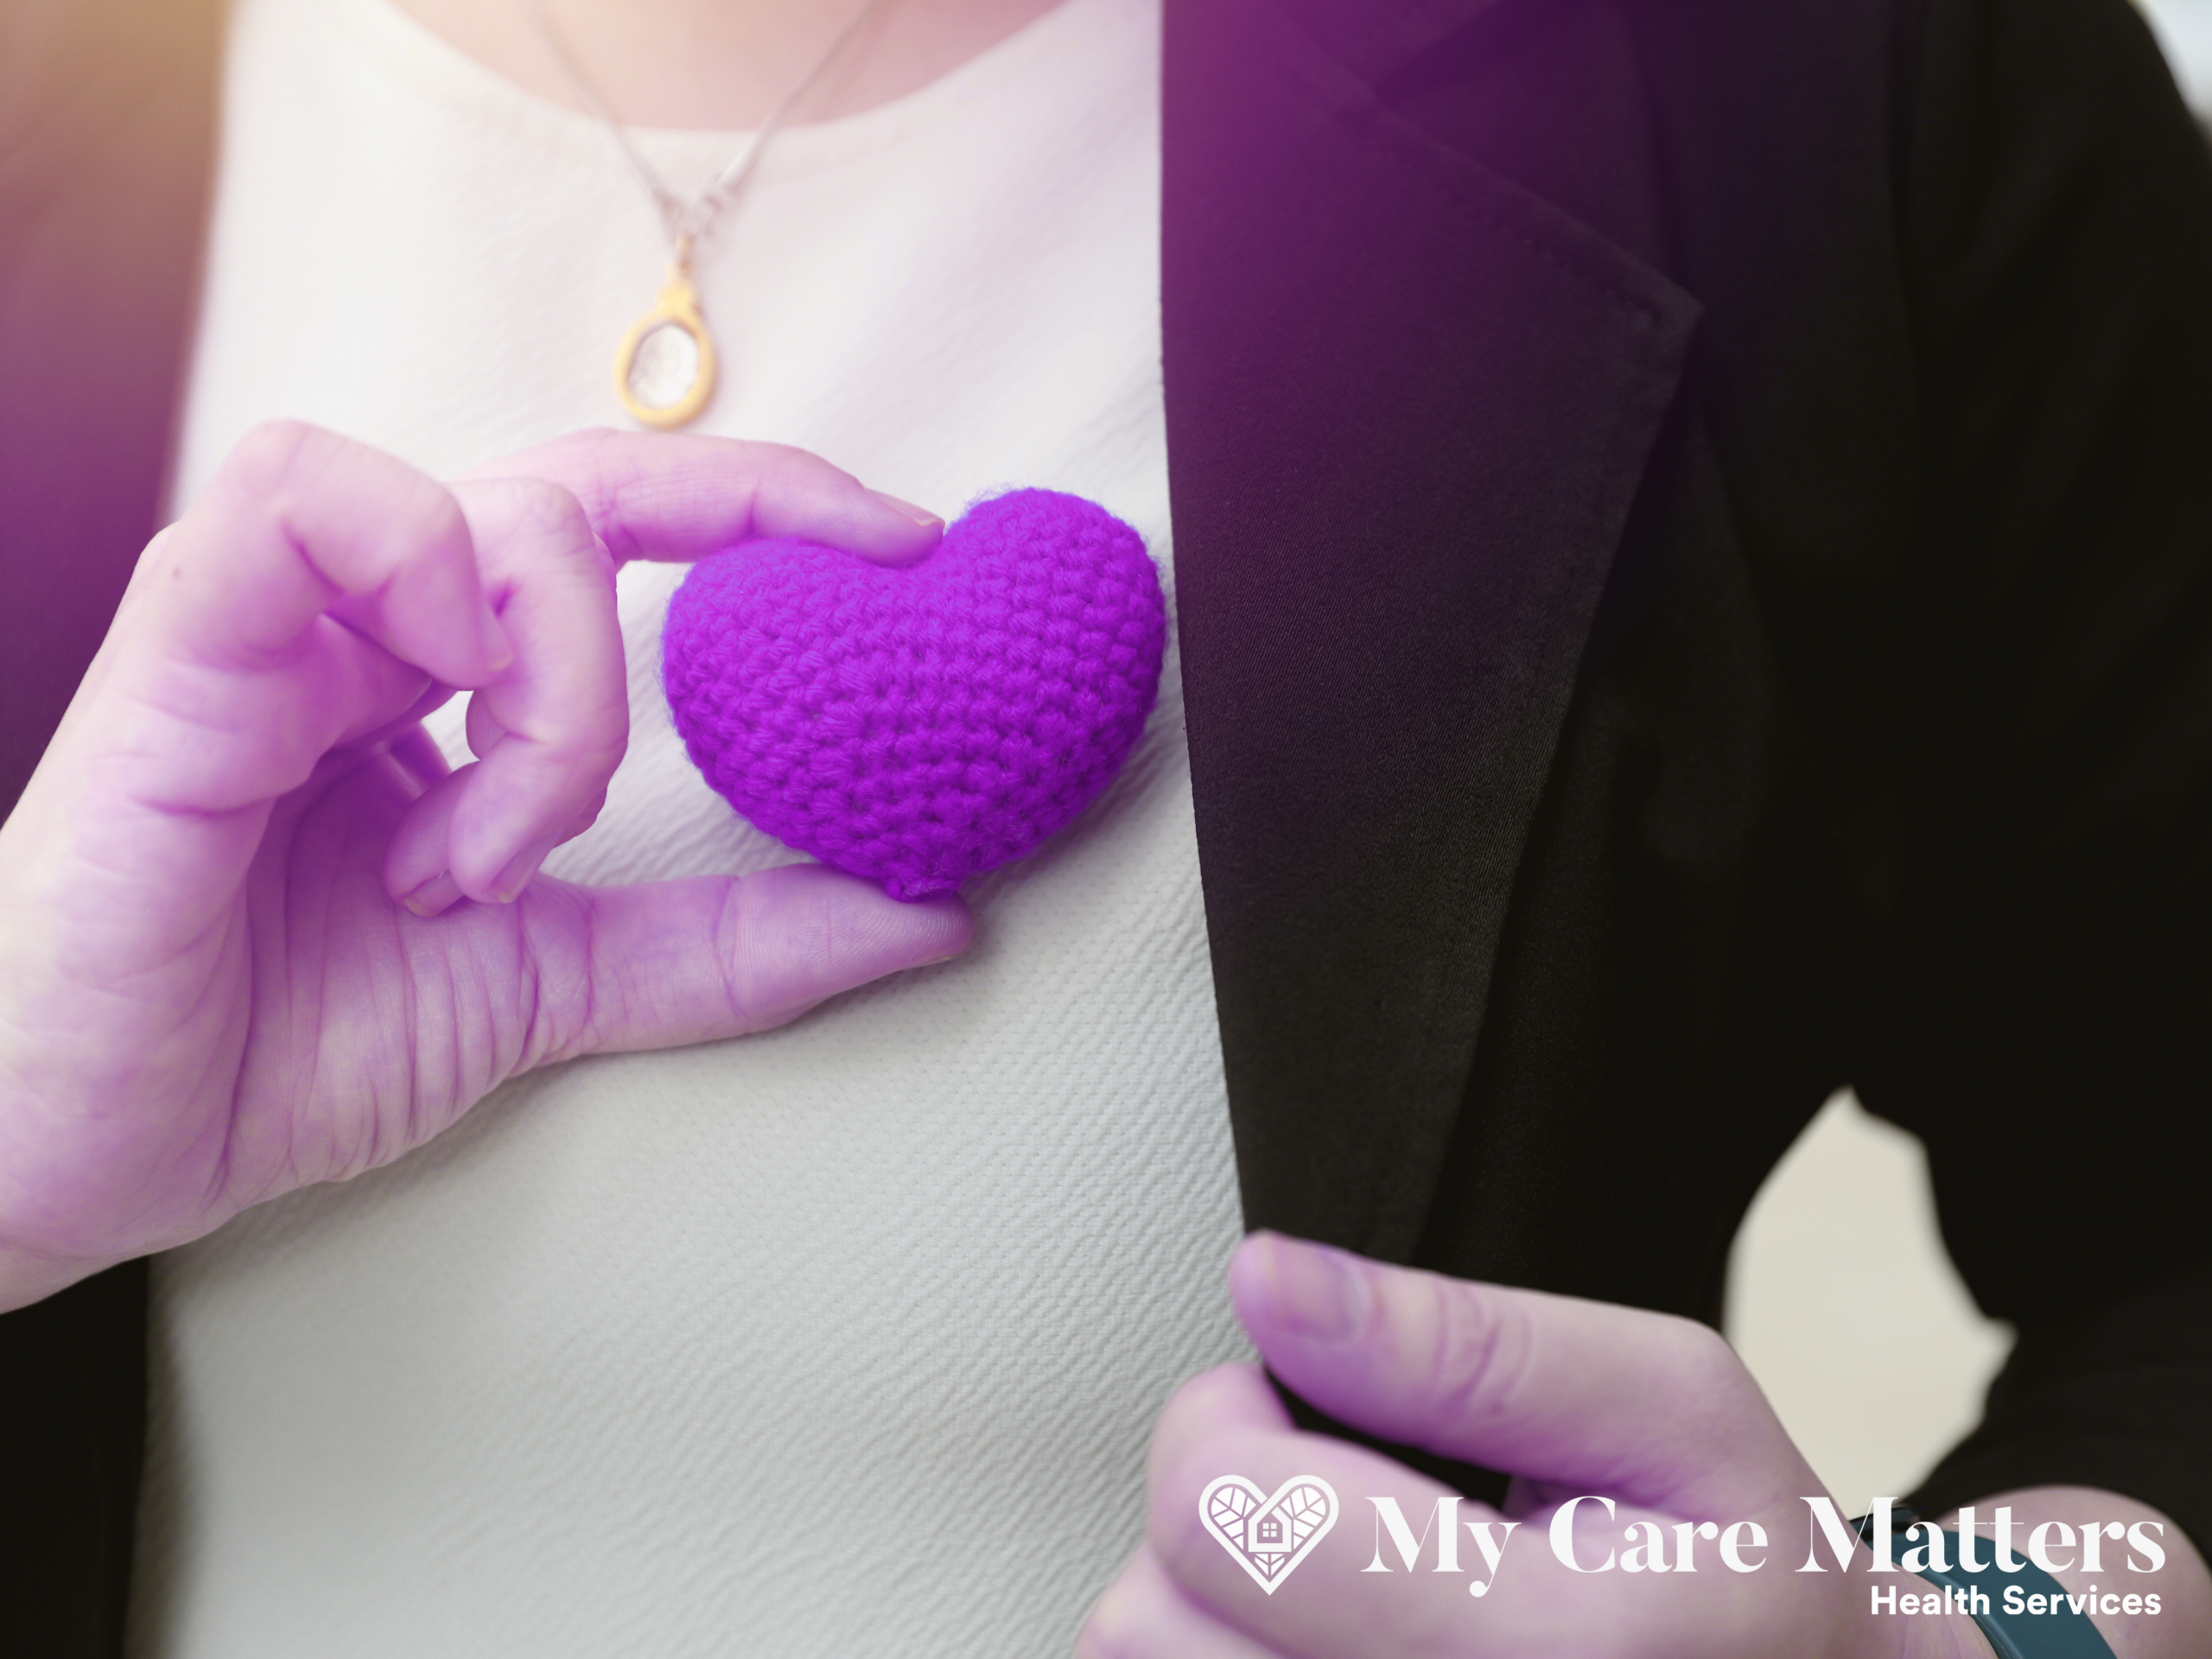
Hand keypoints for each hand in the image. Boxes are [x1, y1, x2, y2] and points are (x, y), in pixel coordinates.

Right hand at [0, 421, 970, 1310]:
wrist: (81, 1145)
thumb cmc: (272, 1046)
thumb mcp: (556, 983)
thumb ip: (731, 946)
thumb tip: (939, 919)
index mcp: (438, 676)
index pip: (619, 524)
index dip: (768, 506)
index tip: (907, 546)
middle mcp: (368, 620)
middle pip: (588, 482)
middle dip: (745, 515)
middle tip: (860, 575)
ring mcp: (276, 613)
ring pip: (494, 507)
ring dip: (557, 682)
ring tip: (495, 849)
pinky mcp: (181, 634)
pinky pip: (307, 496)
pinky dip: (421, 600)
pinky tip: (422, 750)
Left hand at [1081, 1232, 1990, 1658]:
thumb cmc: (1752, 1576)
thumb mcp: (1672, 1404)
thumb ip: (1465, 1342)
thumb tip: (1273, 1282)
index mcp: (1540, 1652)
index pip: (1221, 1516)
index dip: (1228, 1414)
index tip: (1302, 1400)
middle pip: (1147, 1619)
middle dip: (1212, 1515)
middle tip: (1330, 1498)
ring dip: (1209, 1605)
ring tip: (1342, 1578)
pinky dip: (1231, 1649)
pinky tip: (1326, 1636)